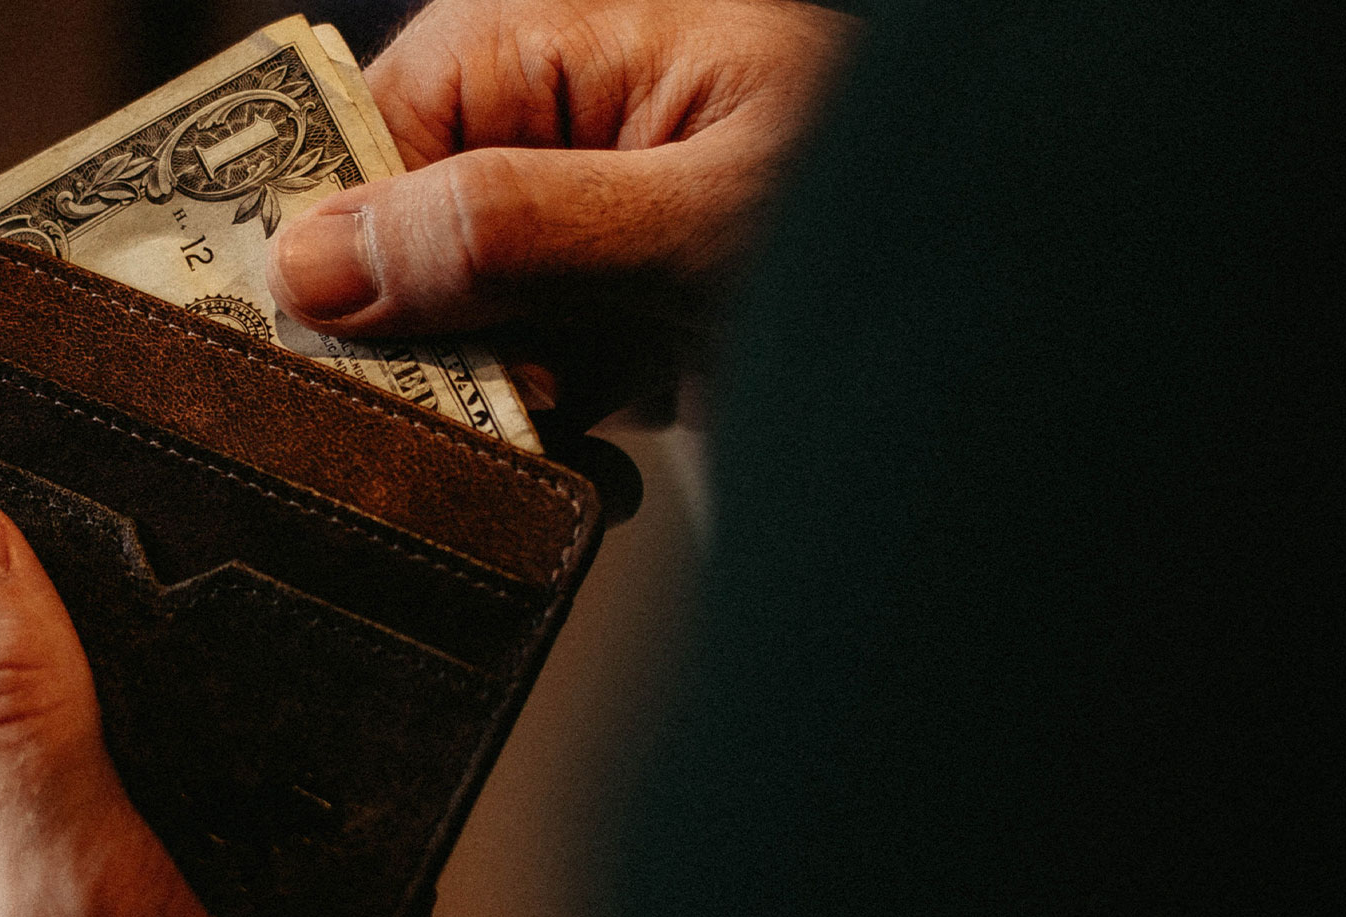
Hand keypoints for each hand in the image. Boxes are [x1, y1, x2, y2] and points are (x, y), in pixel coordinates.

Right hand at [268, 0, 856, 422]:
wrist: (1030, 302)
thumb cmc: (902, 206)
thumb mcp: (694, 218)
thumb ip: (504, 227)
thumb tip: (315, 257)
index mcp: (547, 45)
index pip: (360, 135)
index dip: (346, 245)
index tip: (370, 346)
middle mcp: (545, 129)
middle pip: (390, 241)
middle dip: (433, 341)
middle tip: (523, 389)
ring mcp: (573, 231)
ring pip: (443, 329)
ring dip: (499, 400)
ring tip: (593, 413)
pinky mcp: (602, 315)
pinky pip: (515, 378)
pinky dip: (553, 429)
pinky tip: (609, 442)